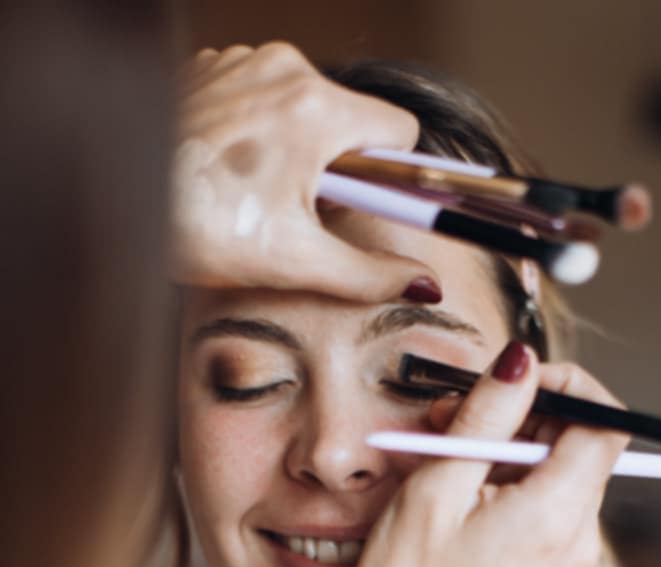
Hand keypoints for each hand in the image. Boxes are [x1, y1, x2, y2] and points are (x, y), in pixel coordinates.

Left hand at [173, 43, 437, 300]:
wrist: (114, 200)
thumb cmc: (197, 224)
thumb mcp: (295, 261)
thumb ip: (369, 275)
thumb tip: (422, 285)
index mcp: (316, 108)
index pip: (398, 131)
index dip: (389, 177)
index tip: (365, 208)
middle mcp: (284, 69)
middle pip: (348, 120)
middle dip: (334, 169)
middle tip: (295, 214)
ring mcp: (243, 63)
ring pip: (302, 110)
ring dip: (294, 152)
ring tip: (253, 195)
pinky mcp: (211, 69)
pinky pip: (259, 99)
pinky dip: (256, 134)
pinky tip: (227, 172)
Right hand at [349, 342, 627, 566]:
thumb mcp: (436, 488)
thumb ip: (487, 416)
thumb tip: (521, 359)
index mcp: (557, 514)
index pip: (607, 423)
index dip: (568, 386)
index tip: (509, 380)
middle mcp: (578, 536)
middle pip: (582, 442)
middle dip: (525, 411)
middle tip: (451, 411)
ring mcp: (568, 555)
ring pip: (560, 469)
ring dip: (510, 444)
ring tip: (442, 448)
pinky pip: (546, 502)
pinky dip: (509, 479)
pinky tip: (458, 487)